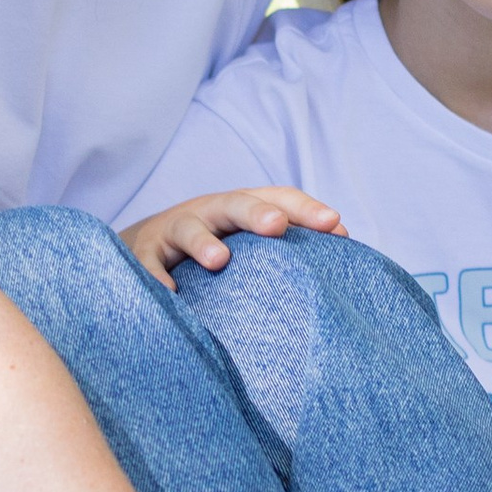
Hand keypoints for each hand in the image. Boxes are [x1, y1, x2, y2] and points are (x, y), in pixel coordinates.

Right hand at [121, 183, 345, 289]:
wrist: (147, 246)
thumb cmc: (215, 245)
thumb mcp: (248, 241)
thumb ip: (289, 248)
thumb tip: (347, 254)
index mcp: (243, 208)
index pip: (278, 198)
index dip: (306, 209)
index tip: (334, 226)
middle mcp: (210, 212)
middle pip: (235, 203)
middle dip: (256, 213)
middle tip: (277, 226)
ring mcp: (174, 229)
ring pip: (189, 228)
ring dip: (203, 242)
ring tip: (219, 261)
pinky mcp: (143, 252)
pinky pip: (147, 263)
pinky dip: (155, 276)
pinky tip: (168, 292)